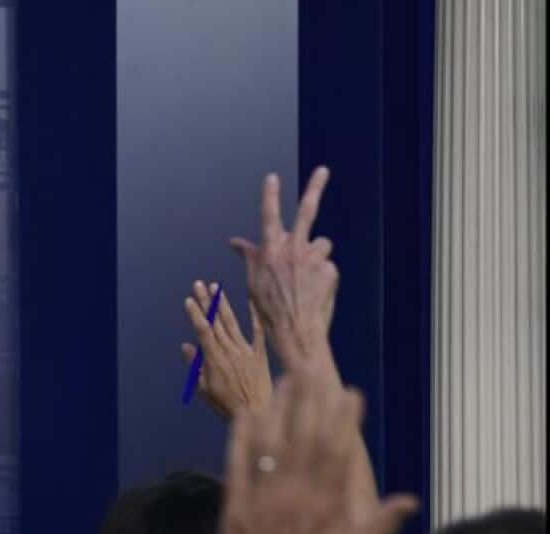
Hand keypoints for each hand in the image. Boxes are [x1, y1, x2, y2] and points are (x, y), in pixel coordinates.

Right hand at [182, 281, 271, 418]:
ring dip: (223, 304)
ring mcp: (246, 351)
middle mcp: (230, 350)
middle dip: (206, 302)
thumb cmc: (227, 405)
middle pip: (215, 322)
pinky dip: (254, 316)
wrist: (259, 413)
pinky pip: (257, 332)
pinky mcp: (260, 354)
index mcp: (215, 359)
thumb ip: (196, 366)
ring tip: (216, 288)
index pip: (203, 331)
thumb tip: (186, 346)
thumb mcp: (205, 389)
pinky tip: (250, 301)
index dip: (195, 314)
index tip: (188, 299)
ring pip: (232, 323)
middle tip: (198, 284)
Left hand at [214, 366, 416, 533]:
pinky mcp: (233, 501)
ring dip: (278, 407)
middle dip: (310, 400)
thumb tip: (409, 499)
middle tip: (313, 370)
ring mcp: (260, 493)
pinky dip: (241, 435)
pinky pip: (237, 459)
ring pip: (270, 440)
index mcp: (326, 504)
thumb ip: (379, 526)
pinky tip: (246, 413)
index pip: (337, 449)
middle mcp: (293, 491)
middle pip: (303, 435)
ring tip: (284, 380)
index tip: (350, 392)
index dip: (343, 418)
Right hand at [230, 167, 338, 370]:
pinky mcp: (330, 270)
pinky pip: (327, 266)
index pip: (269, 216)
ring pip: (321, 245)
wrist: (296, 332)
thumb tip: (235, 241)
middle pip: (307, 211)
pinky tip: (315, 291)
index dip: (270, 196)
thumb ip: (250, 256)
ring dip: (317, 255)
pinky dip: (323, 276)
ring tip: (308, 278)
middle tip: (323, 170)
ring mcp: (313, 259)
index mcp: (271, 252)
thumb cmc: (270, 309)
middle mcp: (293, 250)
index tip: (272, 177)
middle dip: (315, 187)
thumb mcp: (253, 281)